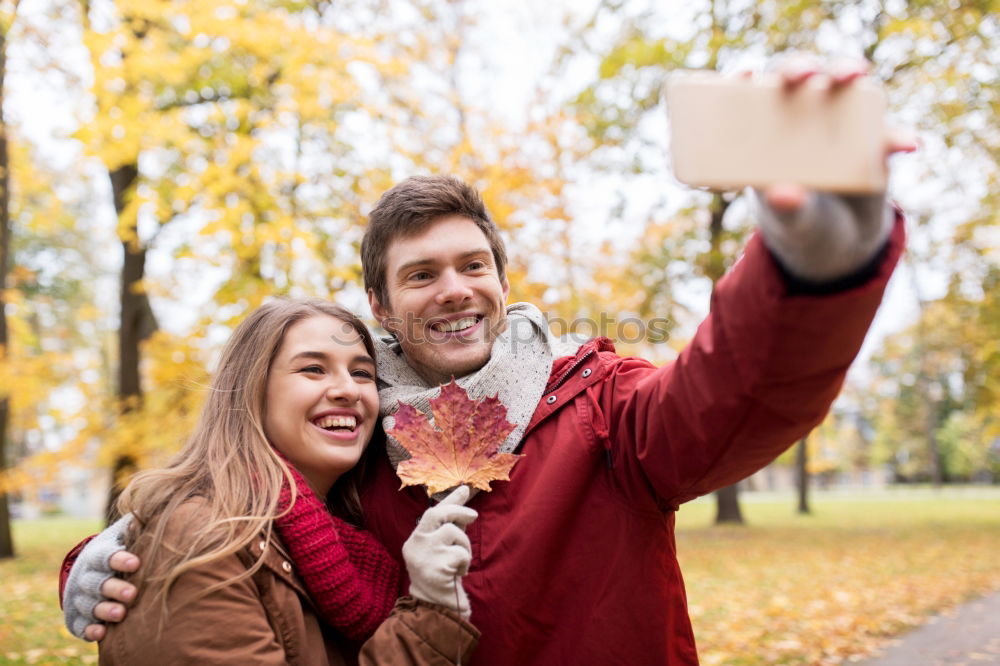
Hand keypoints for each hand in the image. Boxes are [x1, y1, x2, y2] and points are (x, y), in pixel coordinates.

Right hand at [63, 514, 140, 639]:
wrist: (93, 569)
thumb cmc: (119, 549)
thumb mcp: (124, 535)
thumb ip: (134, 527)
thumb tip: (147, 513)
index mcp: (98, 555)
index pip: (105, 556)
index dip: (119, 560)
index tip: (136, 563)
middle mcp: (87, 577)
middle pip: (97, 583)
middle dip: (114, 588)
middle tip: (133, 593)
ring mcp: (81, 597)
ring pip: (89, 604)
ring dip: (104, 609)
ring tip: (121, 614)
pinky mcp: (78, 617)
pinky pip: (80, 625)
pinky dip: (89, 629)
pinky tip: (101, 633)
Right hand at [402, 486, 477, 618]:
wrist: (436, 607)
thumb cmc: (442, 575)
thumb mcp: (444, 548)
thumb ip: (452, 526)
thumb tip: (464, 500)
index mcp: (415, 539)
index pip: (432, 512)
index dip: (450, 500)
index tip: (464, 488)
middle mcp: (415, 544)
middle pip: (438, 513)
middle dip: (459, 510)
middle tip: (474, 516)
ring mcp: (424, 554)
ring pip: (454, 533)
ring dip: (465, 546)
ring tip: (460, 562)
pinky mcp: (436, 566)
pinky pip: (460, 553)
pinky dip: (464, 562)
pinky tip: (457, 573)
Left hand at [754, 54, 915, 282]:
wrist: (841, 243)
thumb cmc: (802, 225)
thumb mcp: (792, 221)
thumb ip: (786, 209)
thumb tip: (783, 194)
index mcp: (767, 137)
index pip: (751, 98)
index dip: (746, 79)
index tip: (747, 73)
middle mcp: (803, 120)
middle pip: (798, 80)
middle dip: (799, 67)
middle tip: (803, 73)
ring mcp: (840, 124)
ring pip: (844, 87)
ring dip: (847, 72)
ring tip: (853, 75)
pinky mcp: (874, 141)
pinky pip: (885, 133)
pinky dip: (895, 136)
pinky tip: (906, 144)